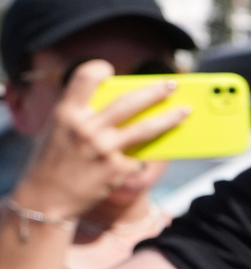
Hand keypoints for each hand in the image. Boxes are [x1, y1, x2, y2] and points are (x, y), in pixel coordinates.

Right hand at [20, 59, 178, 222]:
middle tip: (173, 84)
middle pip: (129, 101)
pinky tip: (150, 153)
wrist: (46, 199)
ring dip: (170, 117)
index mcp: (66, 113)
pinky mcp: (117, 169)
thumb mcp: (56, 131)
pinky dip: (144, 153)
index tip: (111, 70)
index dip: (99, 68)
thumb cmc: (53, 162)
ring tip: (186, 111)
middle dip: (155, 90)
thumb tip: (121, 104)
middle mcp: (85, 128)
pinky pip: (139, 156)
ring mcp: (103, 149)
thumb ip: (82, 116)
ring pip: (146, 127)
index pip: (85, 77)